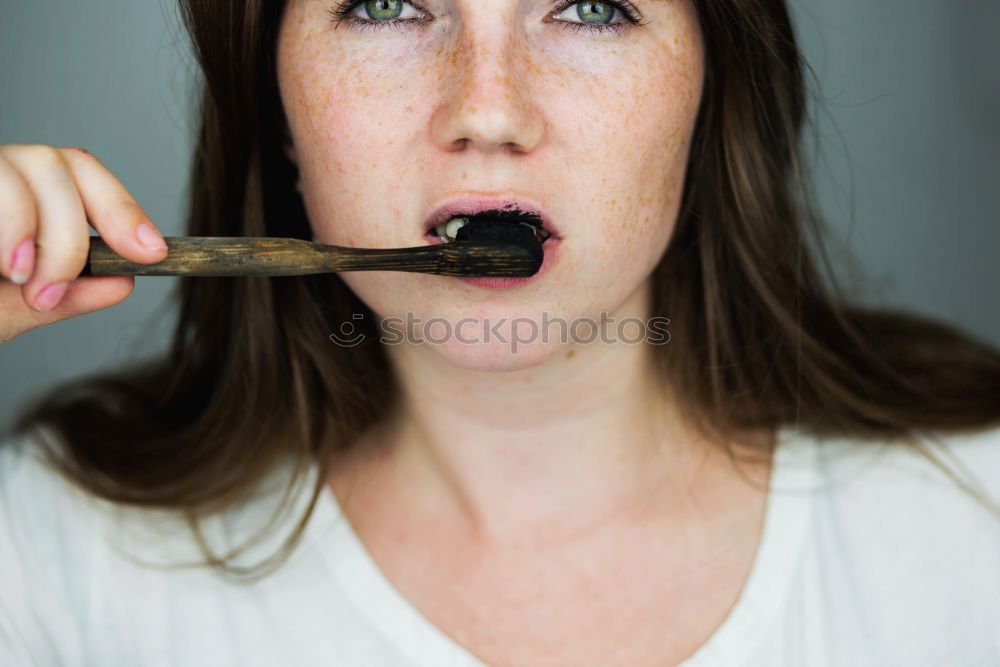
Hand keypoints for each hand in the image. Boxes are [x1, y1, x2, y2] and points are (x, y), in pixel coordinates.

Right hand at [0, 145, 168, 342]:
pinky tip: (4, 265)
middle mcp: (2, 174)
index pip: (86, 178)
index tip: (153, 253)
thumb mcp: (10, 308)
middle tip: (52, 292)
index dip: (125, 212)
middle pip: (66, 165)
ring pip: (36, 166)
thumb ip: (65, 296)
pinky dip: (9, 226)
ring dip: (41, 233)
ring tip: (23, 282)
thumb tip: (124, 285)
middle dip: (74, 234)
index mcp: (23, 194)